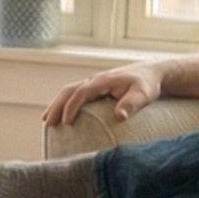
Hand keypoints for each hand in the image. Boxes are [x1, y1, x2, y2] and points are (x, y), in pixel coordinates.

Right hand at [43, 63, 163, 126]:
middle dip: (56, 106)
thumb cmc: (148, 85)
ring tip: (47, 121)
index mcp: (103, 81)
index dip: (71, 106)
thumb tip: (119, 117)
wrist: (151, 73)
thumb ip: (132, 104)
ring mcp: (93, 84)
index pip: (81, 92)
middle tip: (48, 123)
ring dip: (56, 105)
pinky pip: (74, 95)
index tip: (65, 122)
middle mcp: (95, 80)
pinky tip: (60, 116)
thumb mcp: (144, 94)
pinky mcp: (95, 89)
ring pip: (69, 92)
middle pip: (68, 91)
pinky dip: (64, 104)